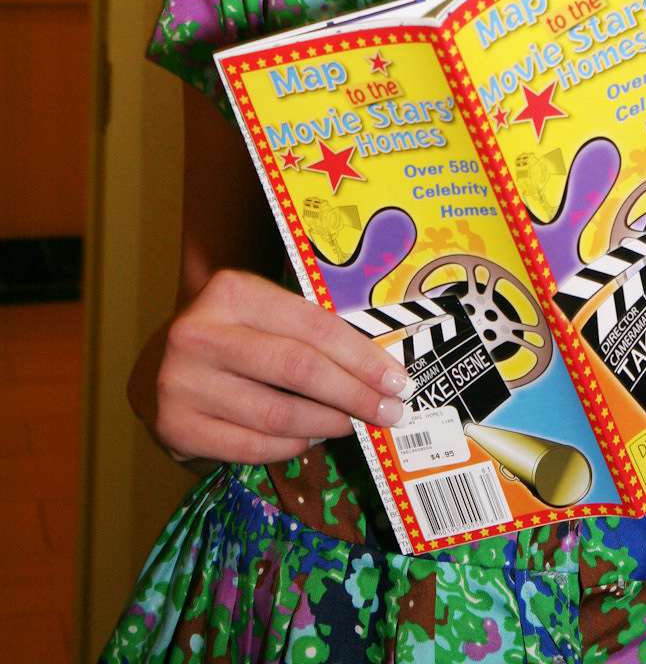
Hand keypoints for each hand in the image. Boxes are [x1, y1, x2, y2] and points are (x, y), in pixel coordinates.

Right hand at [151, 269, 409, 464]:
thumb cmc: (233, 338)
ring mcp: (181, 382)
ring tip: (351, 423)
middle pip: (297, 370)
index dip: (361, 357)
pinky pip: (251, 447)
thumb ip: (309, 332)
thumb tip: (381, 370)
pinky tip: (311, 438)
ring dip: (327, 424)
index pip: (312, 326)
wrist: (154, 367)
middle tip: (389, 412)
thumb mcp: (262, 315)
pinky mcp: (174, 427)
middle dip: (353, 394)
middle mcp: (199, 332)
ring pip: (277, 415)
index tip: (397, 380)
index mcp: (230, 291)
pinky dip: (292, 447)